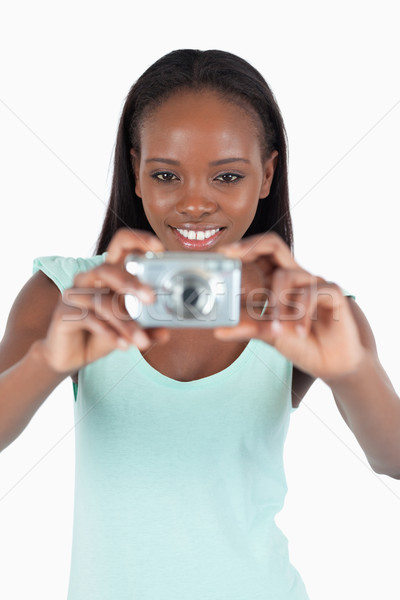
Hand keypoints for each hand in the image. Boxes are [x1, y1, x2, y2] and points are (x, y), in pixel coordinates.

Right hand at [40, 229, 169, 374]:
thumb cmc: (99, 335)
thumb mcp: (127, 331)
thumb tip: (166, 332)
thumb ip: (145, 329)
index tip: (159, 247)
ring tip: (141, 341)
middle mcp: (90, 279)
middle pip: (107, 269)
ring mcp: (74, 295)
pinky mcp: (63, 313)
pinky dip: (108, 333)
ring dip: (125, 323)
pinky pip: (88, 319)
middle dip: (131, 283)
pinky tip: (123, 345)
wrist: (67, 357)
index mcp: (108, 276)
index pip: (121, 246)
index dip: (138, 240)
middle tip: (151, 299)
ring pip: (101, 301)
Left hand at [215, 232, 365, 379]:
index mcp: (277, 282)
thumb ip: (248, 329)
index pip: (259, 255)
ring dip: (276, 303)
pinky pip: (313, 292)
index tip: (221, 253)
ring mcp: (313, 283)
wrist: (334, 363)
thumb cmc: (302, 343)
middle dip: (250, 246)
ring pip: (288, 275)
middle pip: (274, 245)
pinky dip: (302, 313)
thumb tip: (218, 330)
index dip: (241, 249)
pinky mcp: (333, 294)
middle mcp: (295, 277)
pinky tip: (299, 332)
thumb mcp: (270, 335)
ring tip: (275, 328)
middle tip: (232, 255)